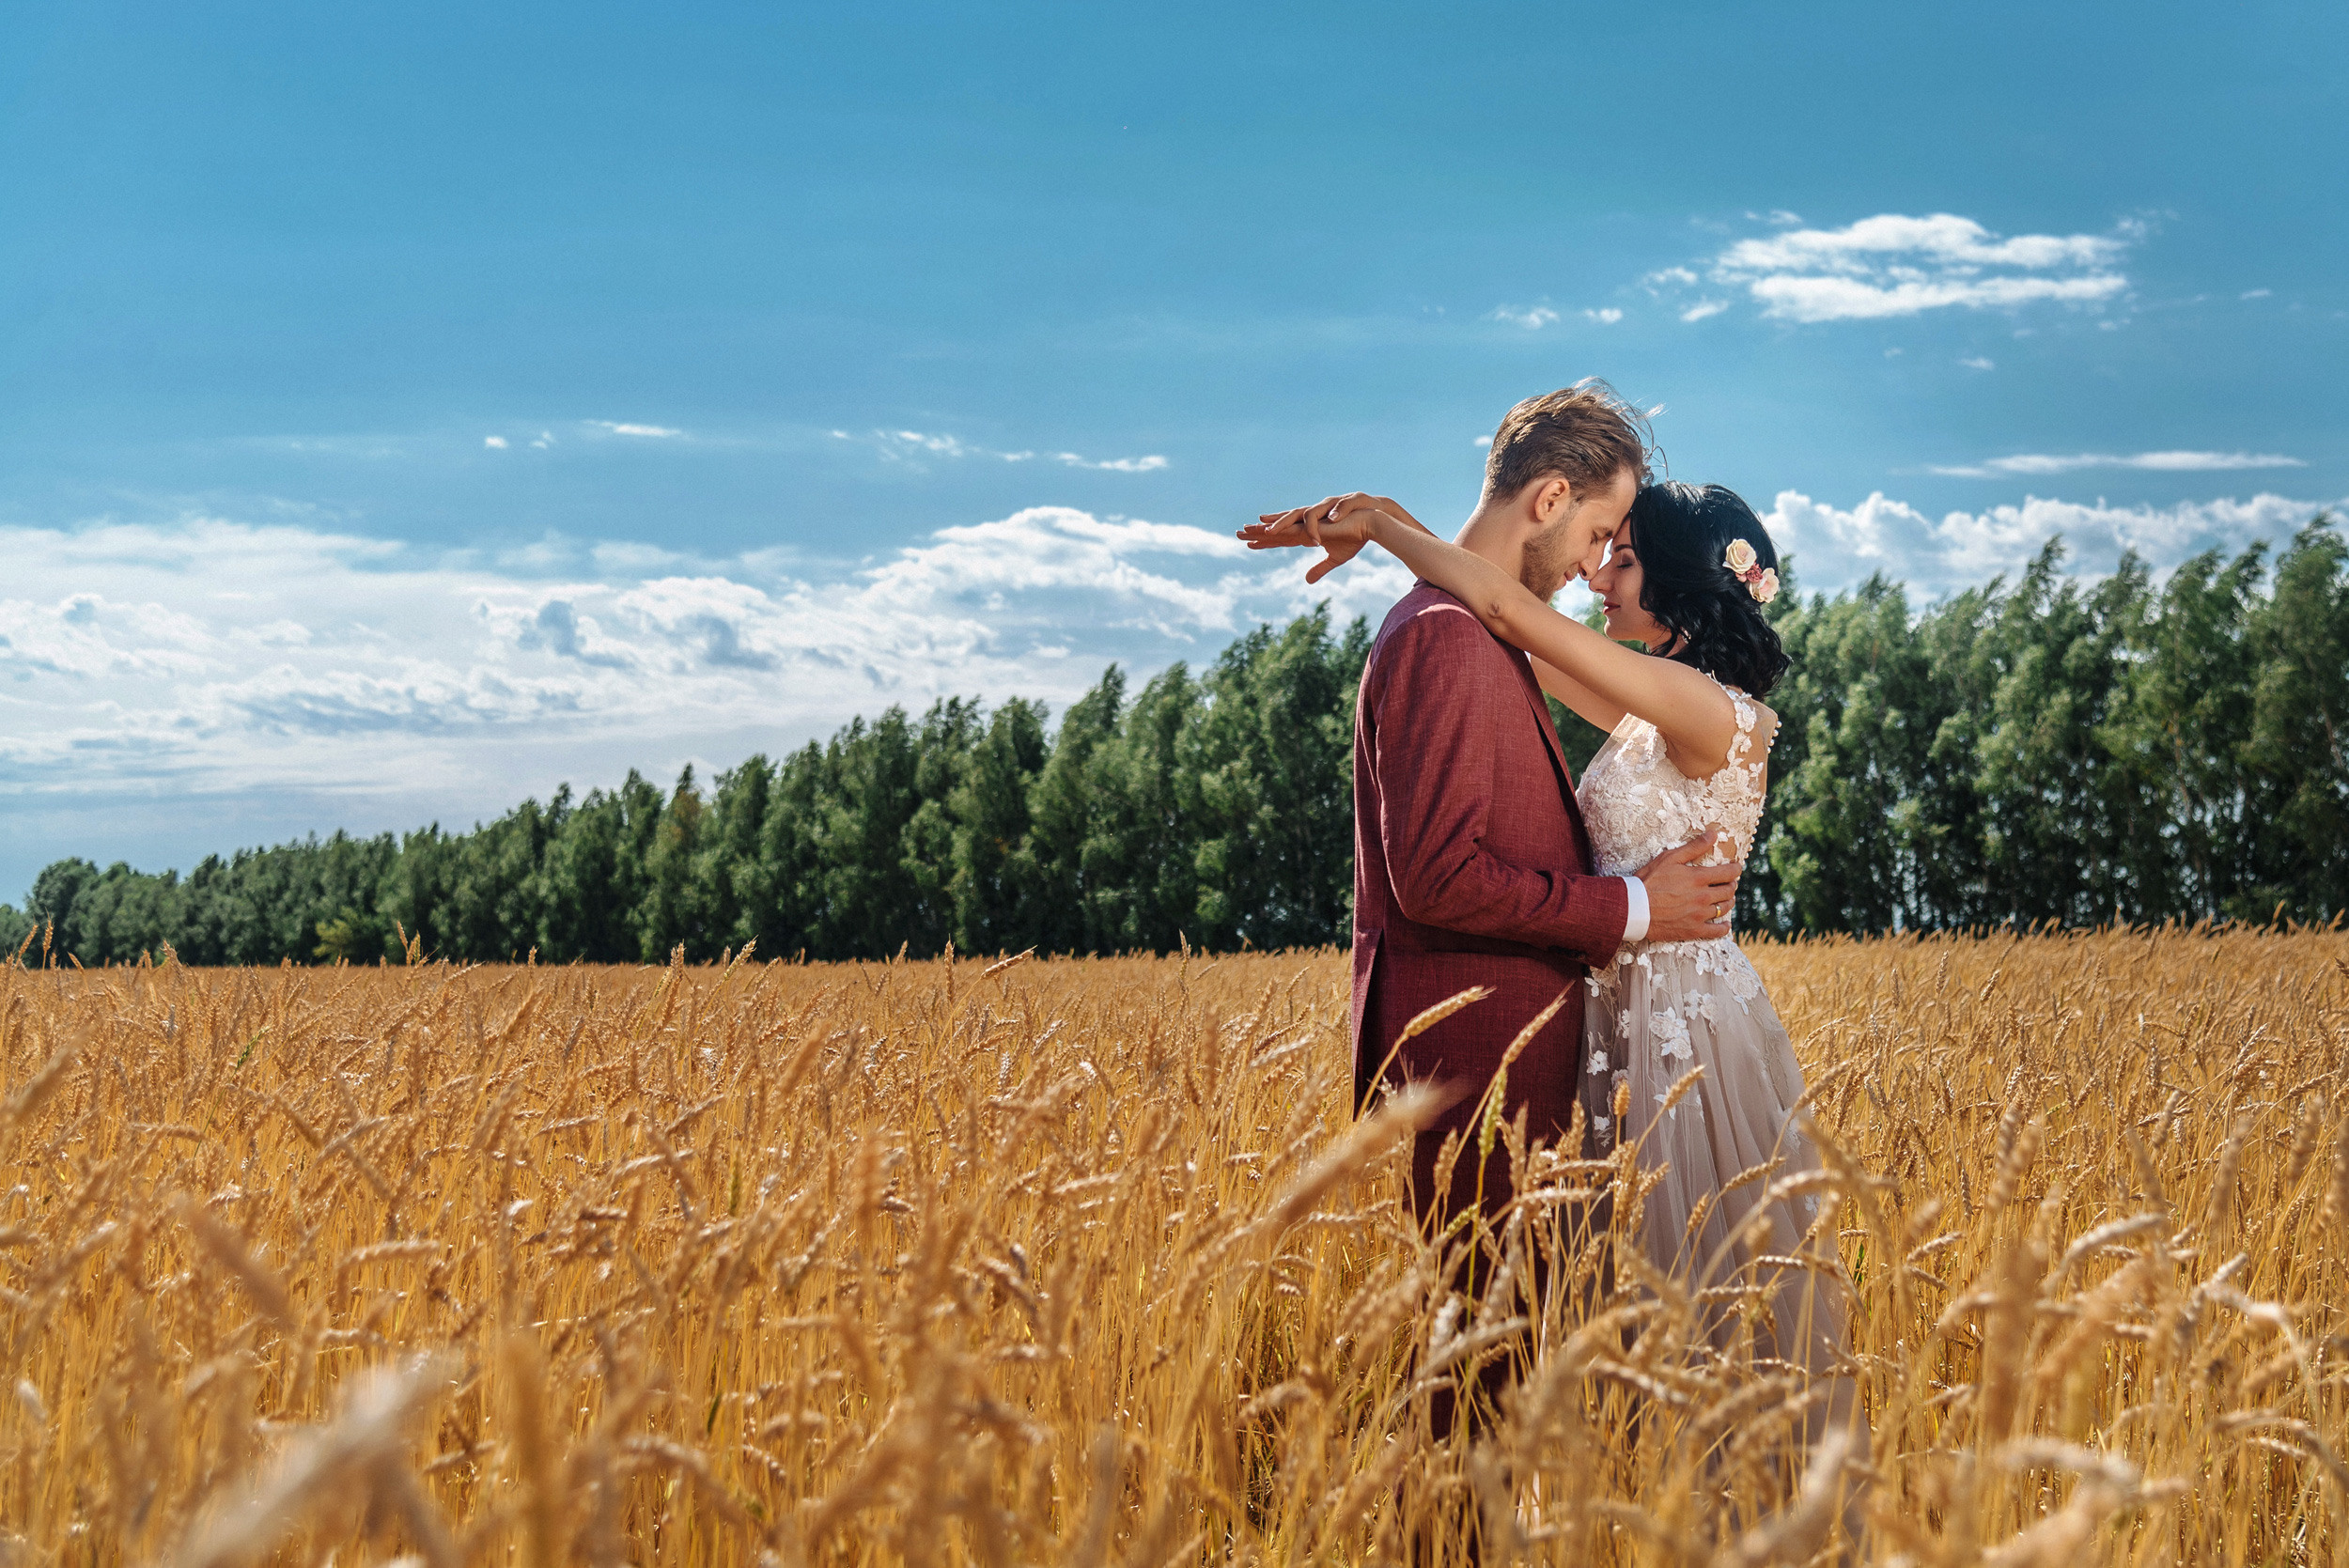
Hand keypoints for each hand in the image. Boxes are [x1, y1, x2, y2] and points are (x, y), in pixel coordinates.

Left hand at [1240, 493, 1426, 584]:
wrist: (1372, 524)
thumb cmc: (1355, 537)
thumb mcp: (1335, 559)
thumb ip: (1320, 568)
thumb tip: (1306, 581)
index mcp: (1307, 532)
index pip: (1281, 537)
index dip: (1264, 540)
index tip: (1248, 544)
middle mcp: (1307, 523)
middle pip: (1279, 526)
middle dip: (1259, 530)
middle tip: (1239, 533)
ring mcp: (1316, 519)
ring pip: (1290, 520)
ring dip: (1275, 525)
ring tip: (1262, 531)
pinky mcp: (1325, 517)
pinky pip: (1309, 520)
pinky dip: (1295, 526)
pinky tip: (1280, 531)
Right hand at [1635, 826, 1742, 942]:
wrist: (1633, 907)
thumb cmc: (1649, 880)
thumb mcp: (1669, 858)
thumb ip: (1694, 846)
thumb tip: (1713, 834)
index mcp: (1699, 878)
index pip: (1728, 873)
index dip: (1736, 869)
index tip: (1736, 867)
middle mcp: (1703, 897)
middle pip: (1728, 891)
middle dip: (1731, 884)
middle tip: (1728, 882)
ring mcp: (1699, 915)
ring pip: (1724, 909)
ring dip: (1728, 902)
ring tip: (1725, 899)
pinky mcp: (1693, 930)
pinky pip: (1717, 931)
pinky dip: (1723, 928)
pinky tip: (1724, 924)